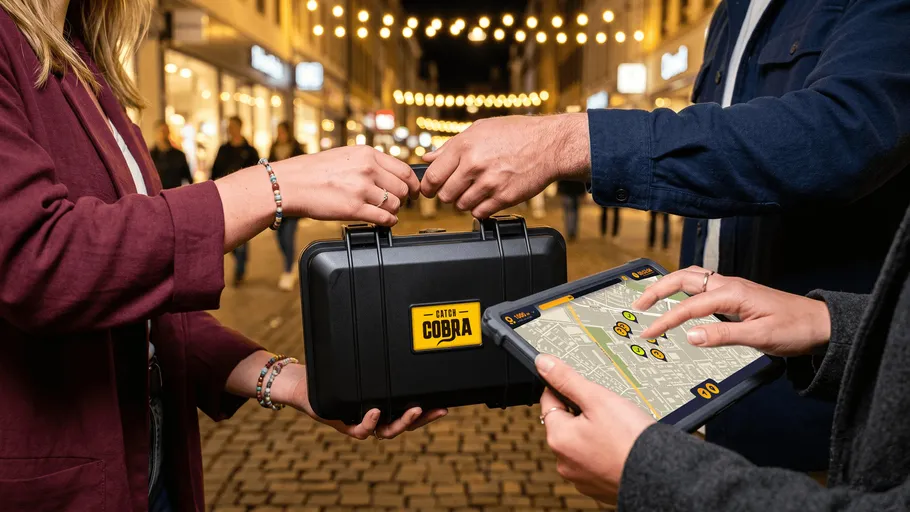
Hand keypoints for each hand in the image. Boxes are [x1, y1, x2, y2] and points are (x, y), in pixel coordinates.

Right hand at [275, 146, 419, 225]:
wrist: (291, 183)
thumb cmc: (315, 171)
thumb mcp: (346, 155)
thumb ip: (370, 162)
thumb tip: (391, 173)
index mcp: (367, 154)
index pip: (404, 170)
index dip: (413, 183)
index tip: (414, 191)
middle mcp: (367, 169)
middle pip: (403, 189)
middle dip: (403, 198)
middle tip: (395, 202)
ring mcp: (361, 189)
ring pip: (395, 204)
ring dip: (393, 210)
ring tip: (384, 211)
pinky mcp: (354, 209)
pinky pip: (384, 218)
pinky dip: (388, 222)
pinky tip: (384, 221)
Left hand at [277, 364, 447, 439]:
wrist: (301, 383)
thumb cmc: (331, 370)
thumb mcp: (358, 359)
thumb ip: (374, 353)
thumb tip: (395, 325)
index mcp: (382, 405)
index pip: (410, 410)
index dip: (430, 410)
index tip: (446, 402)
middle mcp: (375, 416)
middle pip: (405, 424)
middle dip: (424, 418)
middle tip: (439, 408)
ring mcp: (360, 422)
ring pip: (387, 431)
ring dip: (403, 422)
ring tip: (415, 410)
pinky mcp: (342, 423)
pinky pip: (360, 430)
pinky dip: (368, 422)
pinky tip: (375, 411)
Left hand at [420, 114, 590, 218]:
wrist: (549, 144)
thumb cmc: (516, 133)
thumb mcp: (480, 129)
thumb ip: (451, 146)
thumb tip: (427, 158)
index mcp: (464, 146)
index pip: (433, 176)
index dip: (428, 186)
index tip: (431, 189)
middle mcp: (474, 165)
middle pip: (445, 195)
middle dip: (447, 195)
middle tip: (455, 189)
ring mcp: (489, 183)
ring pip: (461, 205)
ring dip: (464, 202)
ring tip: (475, 191)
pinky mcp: (504, 198)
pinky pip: (479, 213)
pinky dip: (480, 209)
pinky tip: (487, 198)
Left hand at [536, 354, 654, 502]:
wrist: (661, 474)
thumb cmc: (631, 438)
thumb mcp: (597, 398)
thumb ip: (567, 379)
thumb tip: (543, 363)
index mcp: (558, 439)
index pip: (549, 401)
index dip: (565, 388)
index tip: (583, 387)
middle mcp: (564, 463)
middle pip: (566, 424)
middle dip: (582, 413)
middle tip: (607, 410)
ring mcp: (581, 478)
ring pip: (581, 444)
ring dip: (593, 434)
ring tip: (618, 429)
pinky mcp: (598, 487)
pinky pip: (595, 462)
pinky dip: (604, 453)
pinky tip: (620, 446)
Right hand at [633, 266, 831, 356]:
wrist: (820, 323)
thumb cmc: (795, 329)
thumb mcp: (759, 337)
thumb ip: (722, 335)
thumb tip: (690, 336)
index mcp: (732, 293)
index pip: (689, 307)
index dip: (666, 320)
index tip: (649, 332)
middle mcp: (729, 284)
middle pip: (684, 279)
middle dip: (657, 290)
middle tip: (638, 305)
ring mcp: (732, 286)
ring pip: (693, 277)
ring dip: (669, 284)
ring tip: (652, 298)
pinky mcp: (736, 293)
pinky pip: (703, 284)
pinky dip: (684, 288)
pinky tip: (680, 298)